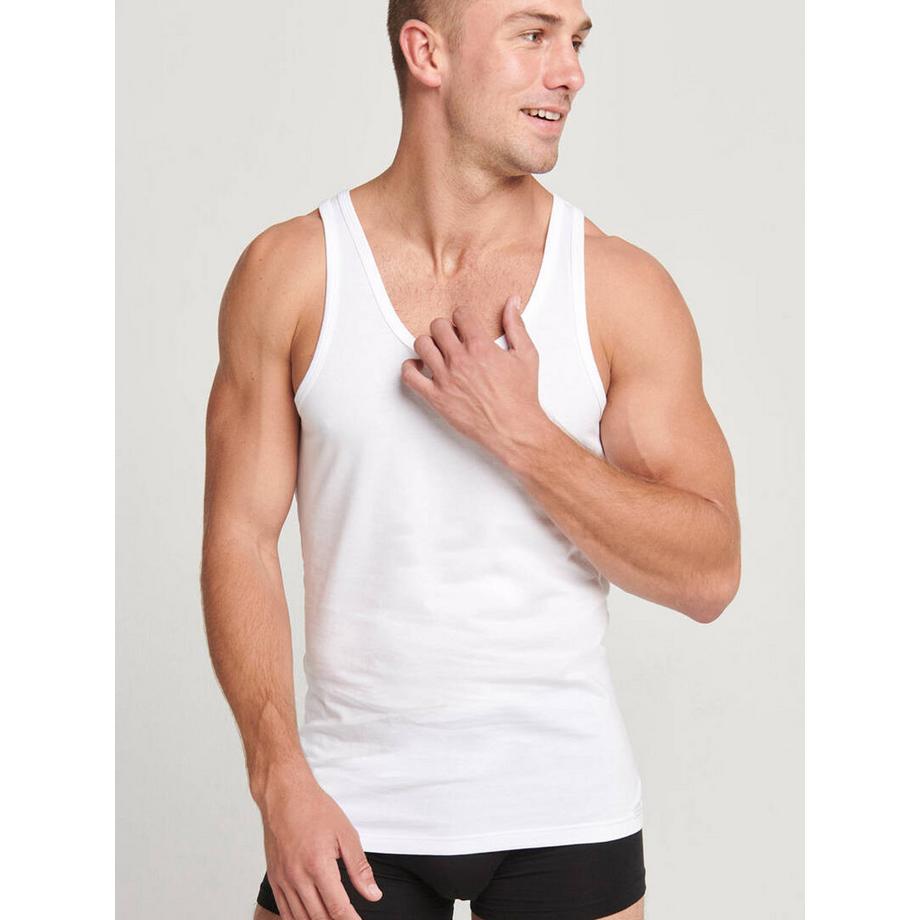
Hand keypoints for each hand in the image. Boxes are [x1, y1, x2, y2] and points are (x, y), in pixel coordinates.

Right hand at [257, 767, 382, 919]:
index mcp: (318, 865)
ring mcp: (283, 879)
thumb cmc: (315, 809)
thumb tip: (373, 894)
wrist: (284, 795)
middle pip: (319, 917)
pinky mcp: (274, 878)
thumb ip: (359, 868)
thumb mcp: (345, 834)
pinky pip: (285, 911)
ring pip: (301, 918)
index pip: (337, 907)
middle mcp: (297, 876)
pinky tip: (310, 919)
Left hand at [401, 294, 549, 461]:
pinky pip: (409, 376)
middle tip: (453, 338)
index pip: (459, 315)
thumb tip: (512, 302)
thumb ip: (516, 325)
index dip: (462, 316)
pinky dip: (410, 367)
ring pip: (421, 345)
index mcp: (480, 347)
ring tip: (438, 351)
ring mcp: (444, 379)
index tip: (465, 324)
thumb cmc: (521, 396)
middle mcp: (459, 360)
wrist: (514, 429)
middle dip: (446, 328)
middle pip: (437, 326)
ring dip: (429, 343)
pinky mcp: (435, 397)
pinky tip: (421, 366)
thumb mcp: (526, 355)